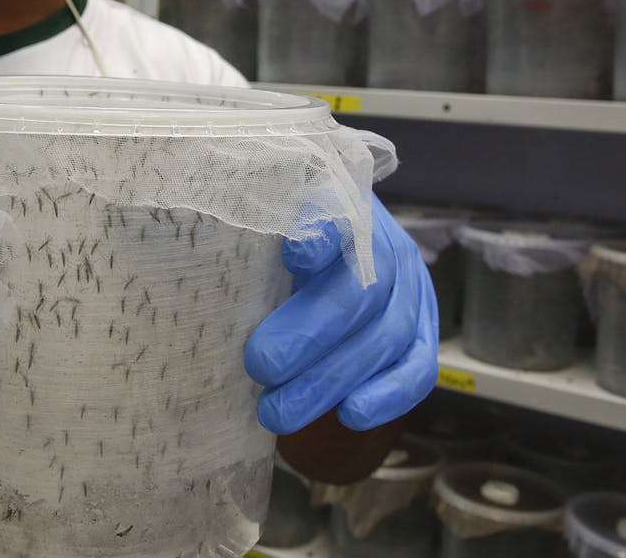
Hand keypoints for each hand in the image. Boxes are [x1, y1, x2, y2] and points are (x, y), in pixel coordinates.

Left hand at [244, 195, 437, 433]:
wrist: (337, 253)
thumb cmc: (284, 246)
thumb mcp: (267, 228)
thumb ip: (252, 238)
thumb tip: (202, 247)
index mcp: (347, 210)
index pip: (339, 217)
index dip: (321, 237)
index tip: (292, 255)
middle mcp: (387, 247)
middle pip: (361, 290)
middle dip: (309, 335)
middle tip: (259, 365)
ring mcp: (413, 292)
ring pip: (387, 336)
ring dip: (332, 379)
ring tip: (279, 410)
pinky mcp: (423, 336)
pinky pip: (418, 368)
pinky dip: (387, 395)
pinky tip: (349, 415)